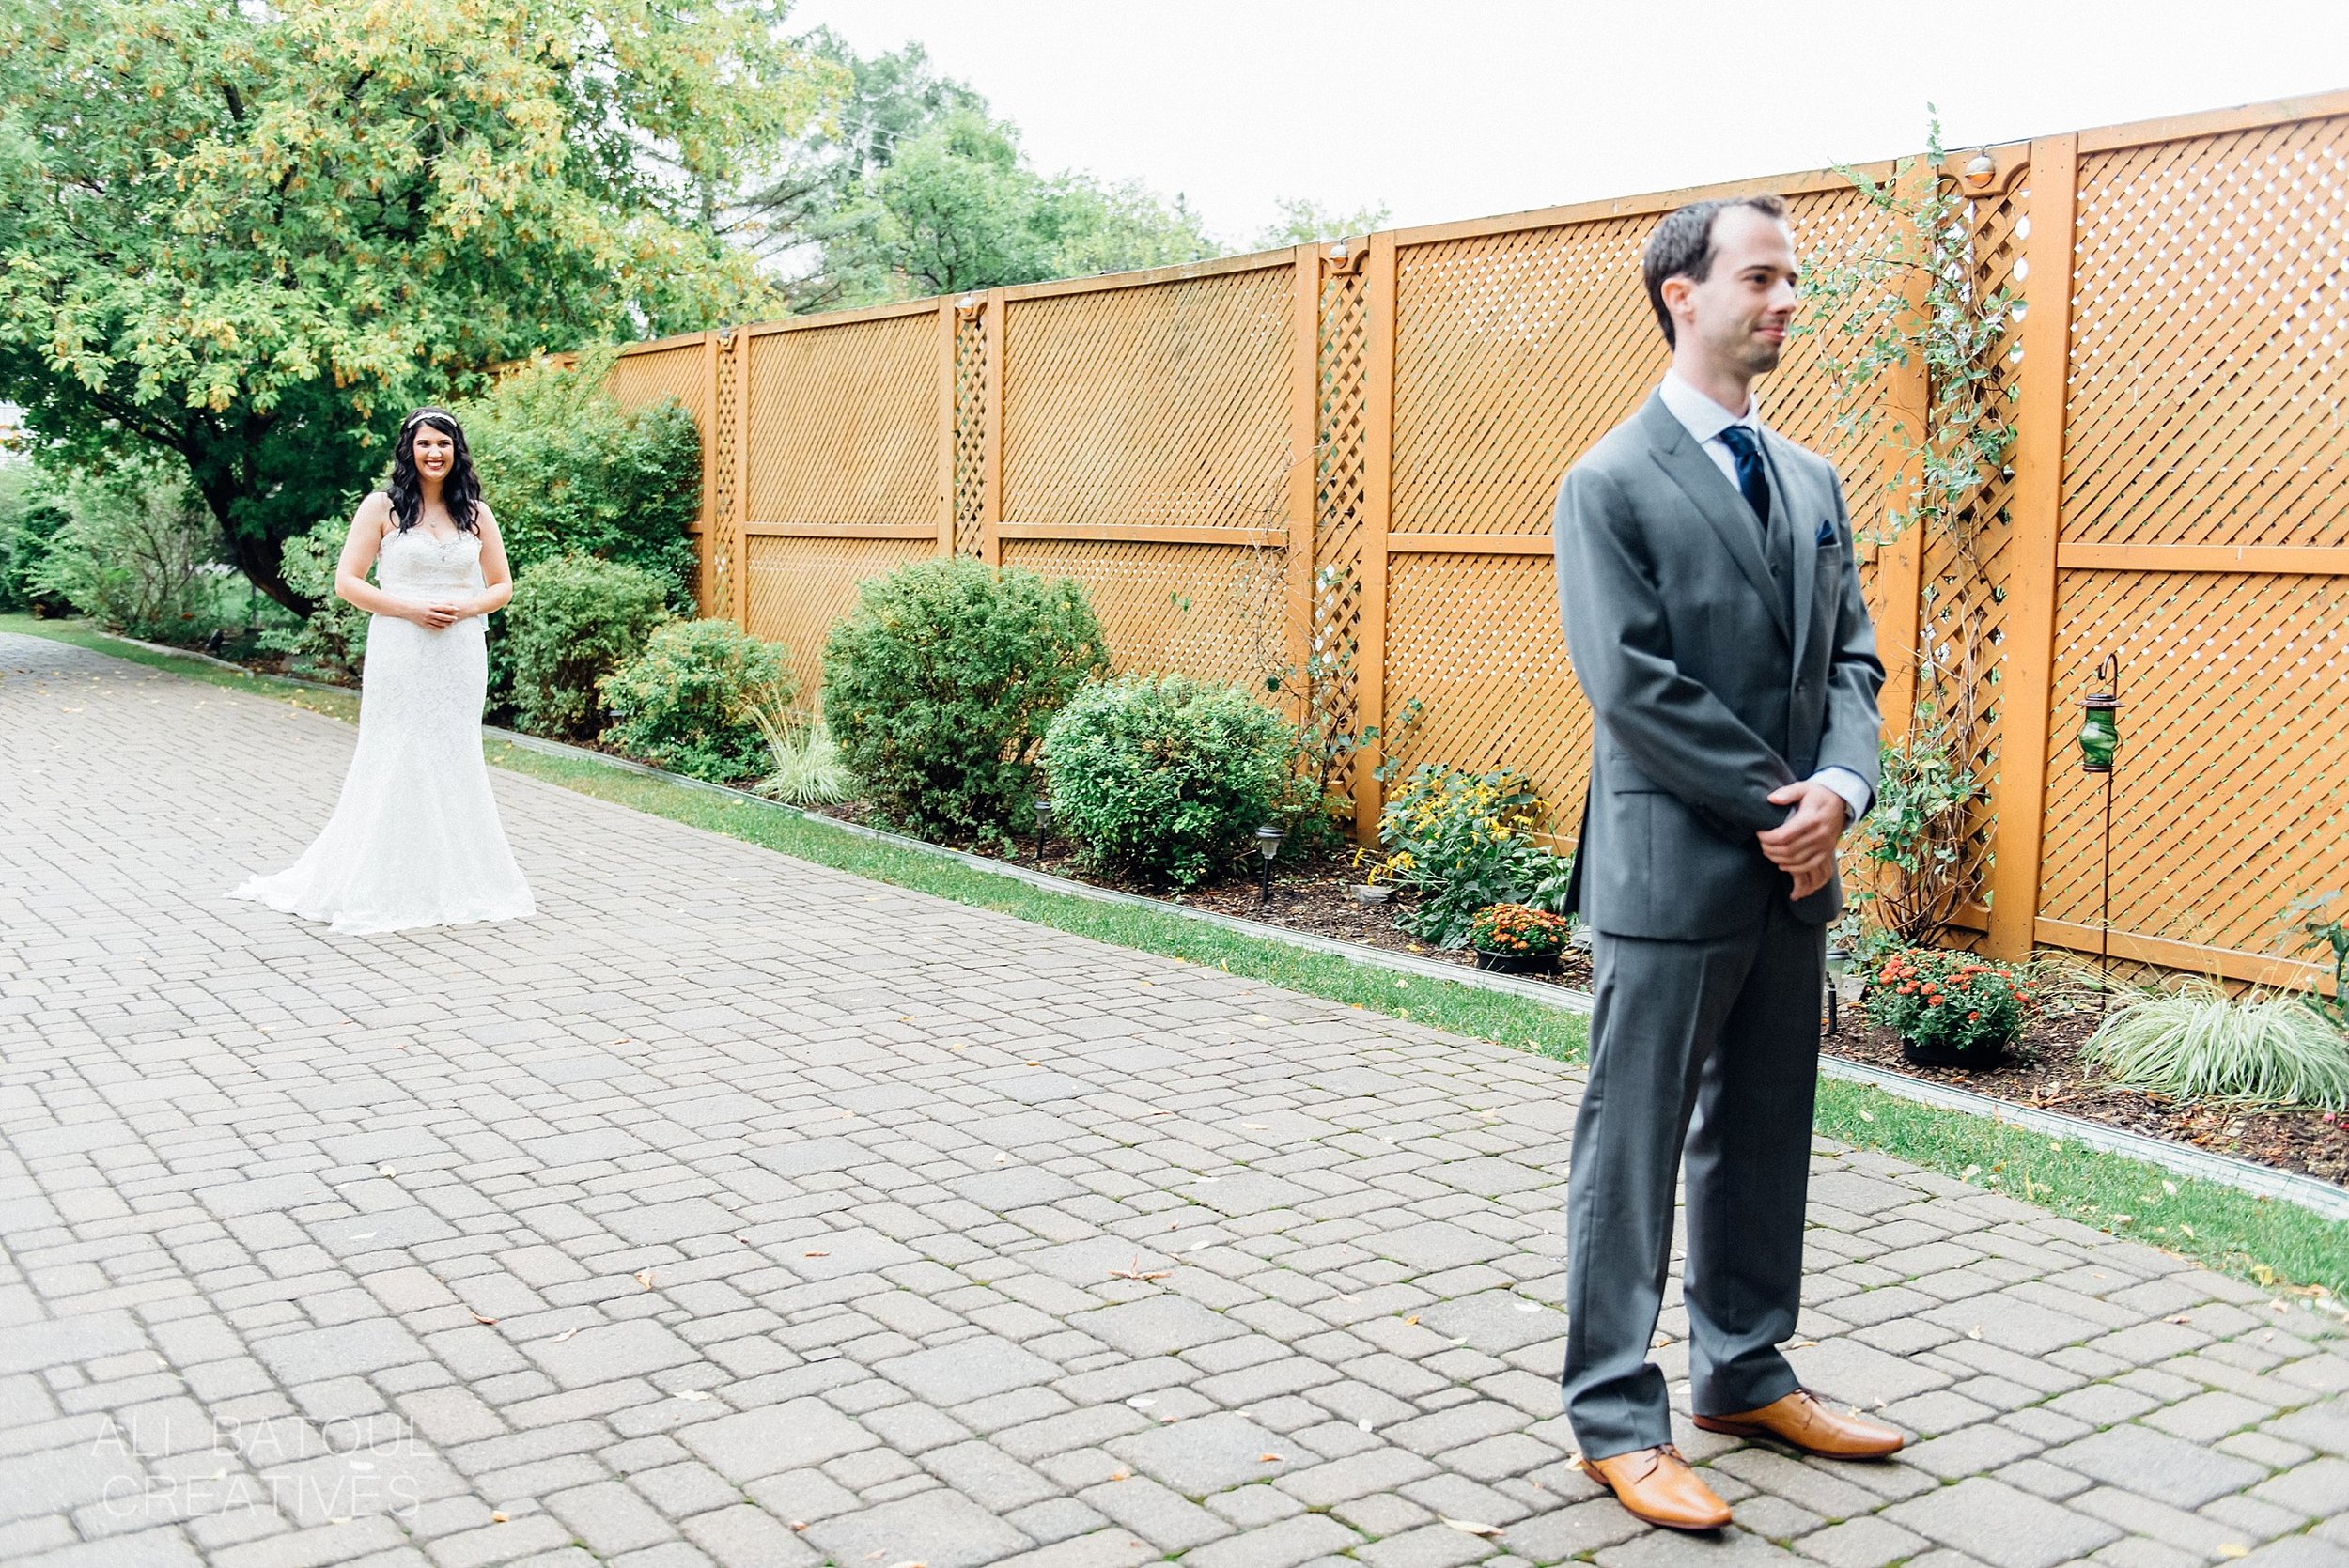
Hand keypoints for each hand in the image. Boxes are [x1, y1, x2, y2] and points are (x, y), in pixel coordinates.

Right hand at [413, 599, 464, 629]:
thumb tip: (444, 604)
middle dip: (450, 618)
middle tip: (456, 618)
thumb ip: (435, 604)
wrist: (406, 609)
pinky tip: (443, 627)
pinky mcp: (424, 624)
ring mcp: (426, 619)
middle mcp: (429, 613)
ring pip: (439, 623)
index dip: (451, 608)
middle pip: (443, 617)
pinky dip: (439, 627)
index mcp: (430, 607)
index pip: (443, 608)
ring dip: (446, 623)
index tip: (457, 609)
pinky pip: (433, 627)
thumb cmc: (416, 603)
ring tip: (451, 623)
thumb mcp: (426, 602)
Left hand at [1758, 780, 1846, 901]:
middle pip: (1788, 850)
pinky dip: (1793, 868)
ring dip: (1778, 859)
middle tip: (1761, 843)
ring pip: (1796, 860)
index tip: (1759, 833)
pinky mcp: (1827, 852)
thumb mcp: (1803, 787)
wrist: (1841, 801)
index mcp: (1811, 819)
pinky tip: (1782, 864)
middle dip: (1769, 849)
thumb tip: (1771, 799)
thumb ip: (1787, 792)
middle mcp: (1820, 834)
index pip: (1783, 835)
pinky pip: (1809, 866)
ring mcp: (1825, 845)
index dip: (1767, 837)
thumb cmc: (1817, 794)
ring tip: (1768, 852)